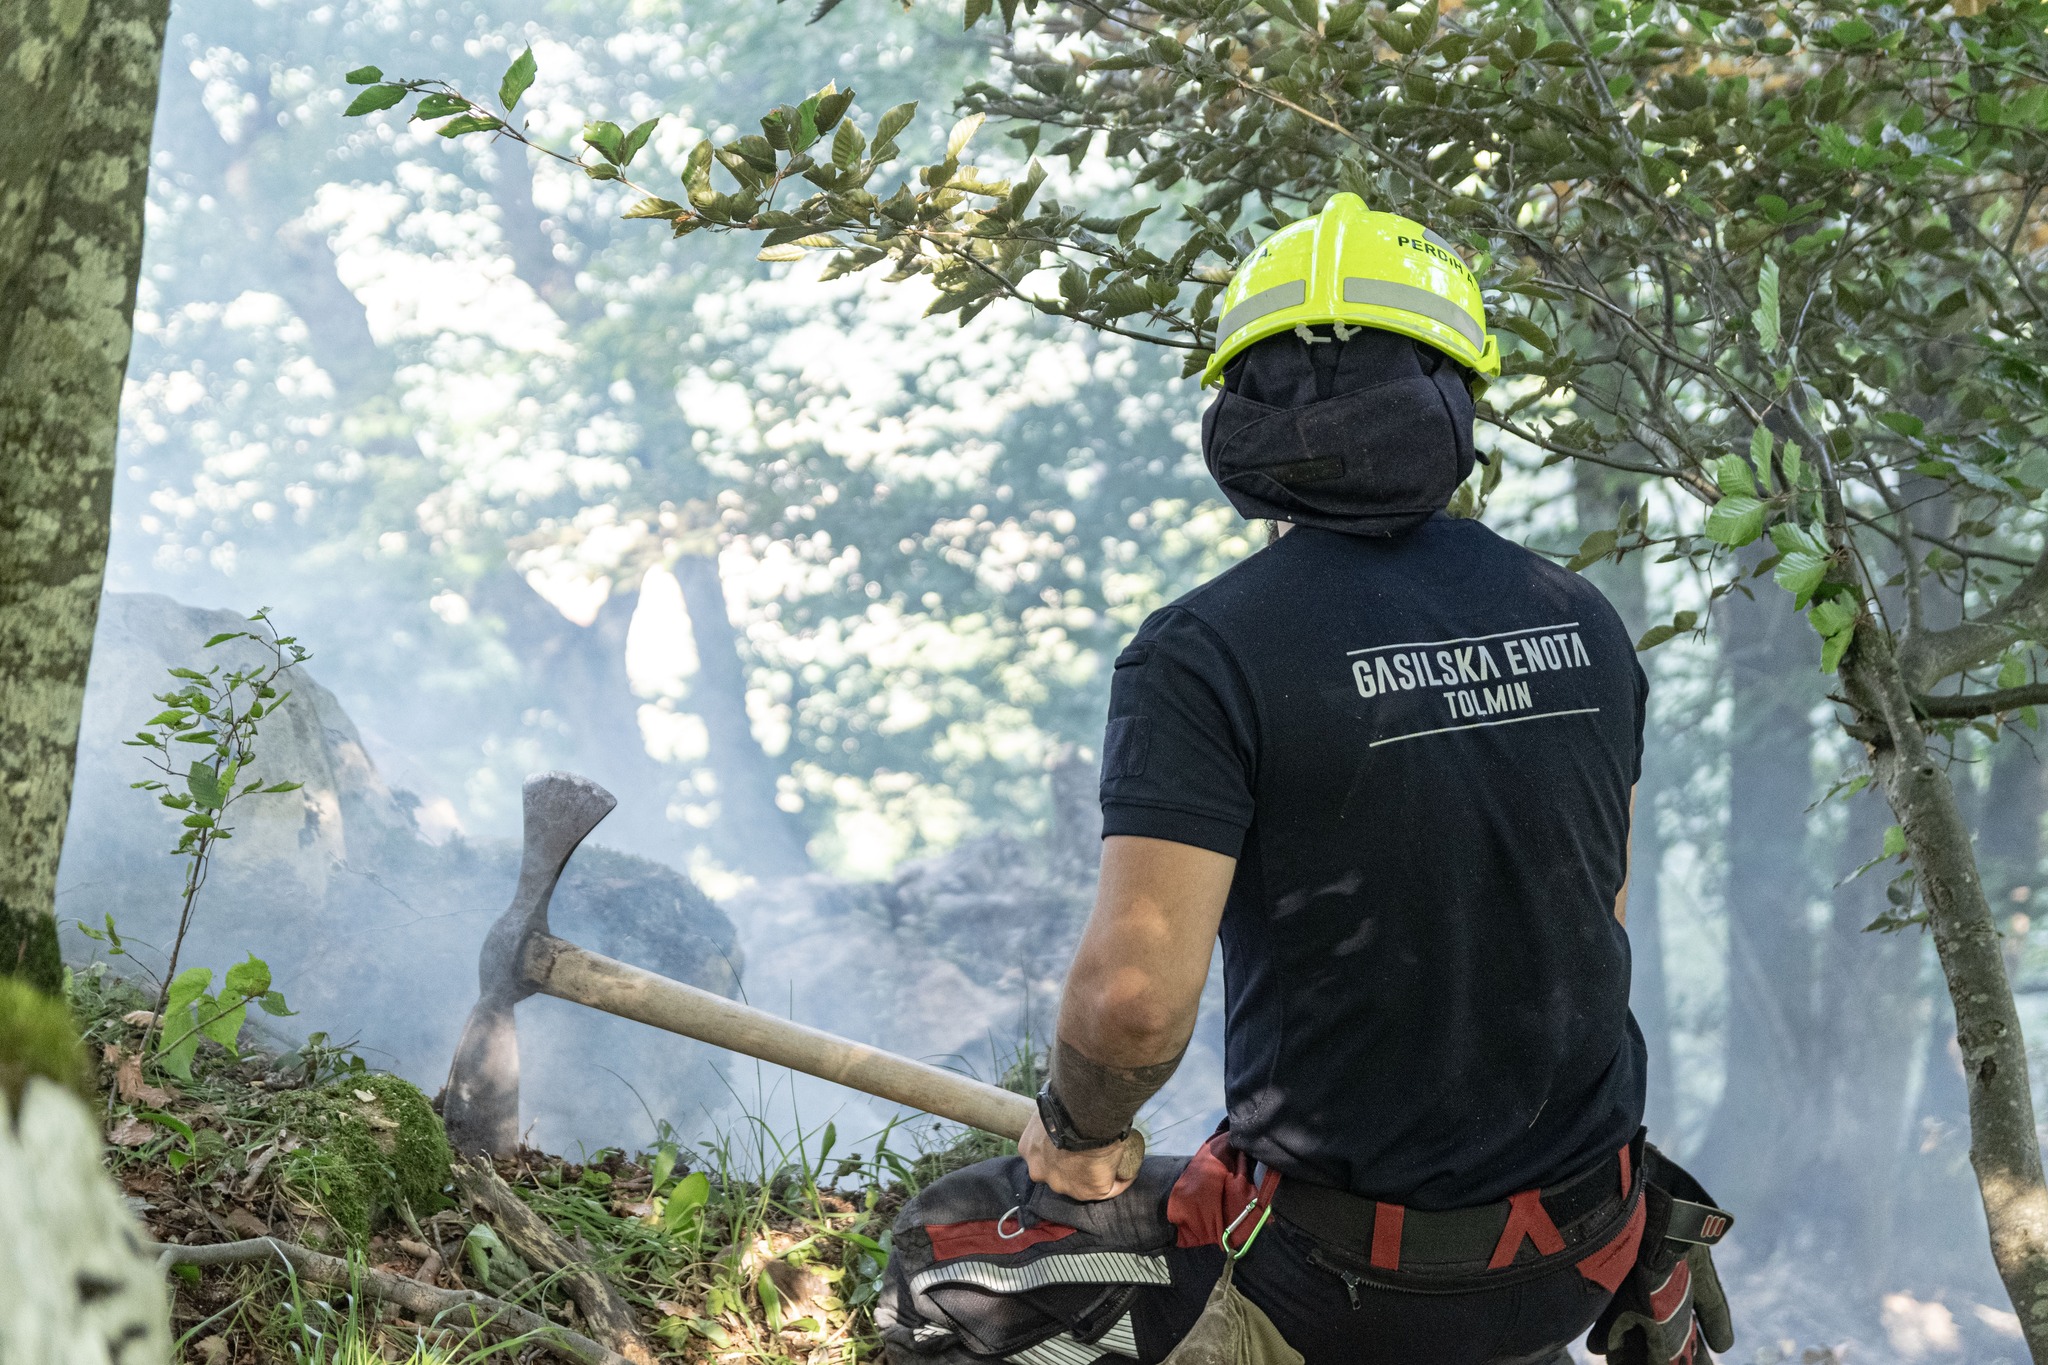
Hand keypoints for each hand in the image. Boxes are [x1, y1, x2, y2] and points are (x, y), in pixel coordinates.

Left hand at [1019, 1111, 1137, 1200]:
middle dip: (1073, 1163)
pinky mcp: (1091, 1191)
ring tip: (1113, 1160)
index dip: (1058, 1147)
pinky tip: (1128, 1172)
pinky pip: (1109, 1189)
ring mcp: (1065, 1186)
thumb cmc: (1066, 1102)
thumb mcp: (1050, 1104)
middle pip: (1059, 1172)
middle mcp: (1041, 1173)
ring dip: (1095, 1174)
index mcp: (1029, 1150)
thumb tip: (1061, 1096)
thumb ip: (1051, 1108)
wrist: (1083, 1112)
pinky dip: (1119, 1181)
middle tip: (1093, 1148)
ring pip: (1082, 1183)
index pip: (1044, 1153)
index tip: (1074, 1139)